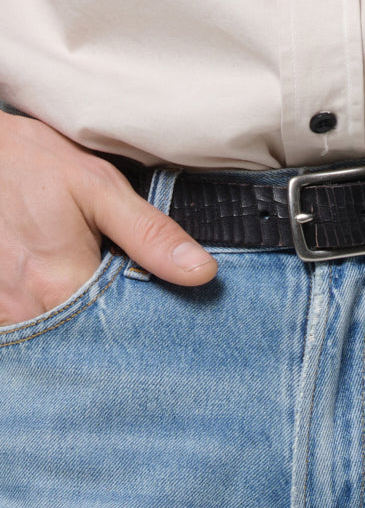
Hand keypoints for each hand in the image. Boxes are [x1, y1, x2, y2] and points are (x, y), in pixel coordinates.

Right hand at [0, 112, 215, 326]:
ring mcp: (3, 313)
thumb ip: (150, 234)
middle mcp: (27, 309)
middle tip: (123, 307)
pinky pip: (28, 328)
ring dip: (77, 330)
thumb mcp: (97, 187)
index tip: (159, 322)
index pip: (119, 334)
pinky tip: (59, 299)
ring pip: (55, 342)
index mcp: (60, 285)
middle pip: (86, 344)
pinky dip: (48, 321)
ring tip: (89, 299)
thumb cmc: (29, 164)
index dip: (142, 330)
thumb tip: (202, 272)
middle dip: (108, 333)